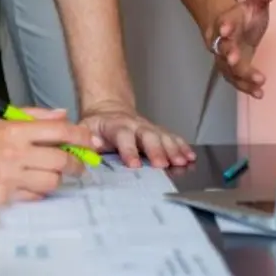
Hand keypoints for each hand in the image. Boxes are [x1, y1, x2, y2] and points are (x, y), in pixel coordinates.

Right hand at [0, 111, 94, 200]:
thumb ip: (33, 115)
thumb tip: (63, 114)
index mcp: (15, 131)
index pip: (59, 131)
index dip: (80, 136)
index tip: (89, 141)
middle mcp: (16, 154)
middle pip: (61, 160)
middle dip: (76, 162)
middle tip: (78, 163)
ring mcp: (11, 178)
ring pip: (52, 181)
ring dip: (58, 177)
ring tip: (53, 172)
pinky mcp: (6, 196)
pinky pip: (36, 196)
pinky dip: (42, 190)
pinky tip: (36, 183)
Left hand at [80, 102, 195, 168]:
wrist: (109, 110)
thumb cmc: (97, 127)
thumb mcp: (84, 128)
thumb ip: (85, 137)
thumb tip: (90, 145)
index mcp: (116, 126)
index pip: (123, 136)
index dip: (129, 150)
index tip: (133, 164)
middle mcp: (135, 126)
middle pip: (148, 136)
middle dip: (157, 150)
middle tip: (163, 164)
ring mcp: (149, 128)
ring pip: (163, 136)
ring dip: (174, 149)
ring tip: (182, 161)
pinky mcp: (158, 132)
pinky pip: (173, 138)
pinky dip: (182, 146)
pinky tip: (190, 156)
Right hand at [205, 0, 275, 97]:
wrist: (226, 26)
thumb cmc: (242, 16)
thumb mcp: (253, 4)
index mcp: (226, 22)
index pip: (223, 22)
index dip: (224, 25)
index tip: (225, 28)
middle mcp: (221, 41)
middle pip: (222, 48)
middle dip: (229, 54)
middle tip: (235, 60)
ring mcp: (224, 58)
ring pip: (229, 68)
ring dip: (241, 76)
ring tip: (258, 82)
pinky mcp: (231, 70)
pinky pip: (236, 80)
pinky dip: (247, 87)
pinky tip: (259, 93)